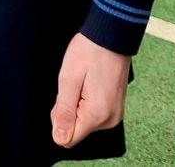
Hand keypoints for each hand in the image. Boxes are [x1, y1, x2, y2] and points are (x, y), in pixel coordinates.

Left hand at [51, 33, 130, 147]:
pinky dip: (86, 102)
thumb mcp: (68, 78)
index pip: (69, 138)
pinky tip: (89, 84)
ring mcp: (115, 115)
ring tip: (83, 82)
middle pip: (76, 129)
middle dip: (68, 109)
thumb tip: (59, 139)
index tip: (64, 96)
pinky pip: (93, 114)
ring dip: (77, 104)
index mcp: (97, 115)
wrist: (111, 36)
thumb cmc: (89, 51)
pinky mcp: (115, 108)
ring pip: (84, 121)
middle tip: (73, 84)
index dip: (59, 118)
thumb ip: (64, 111)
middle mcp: (110, 120)